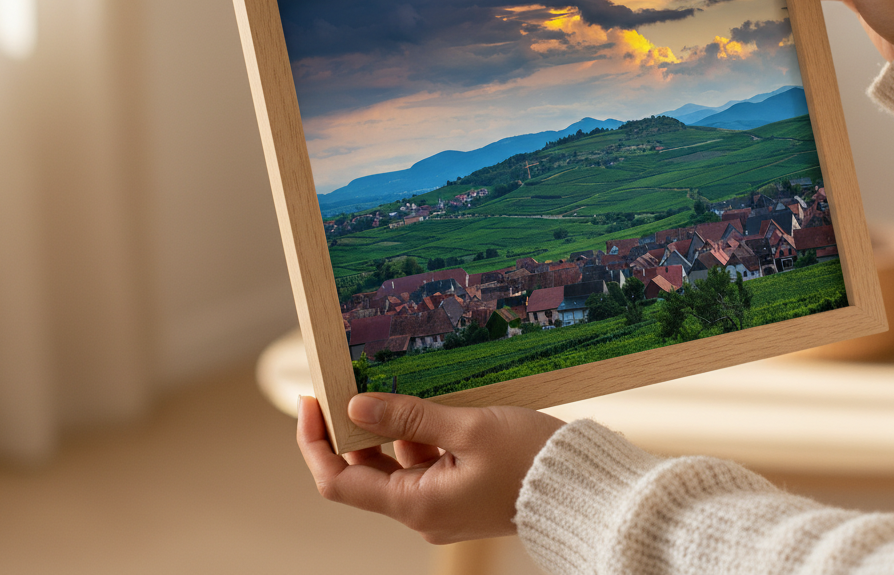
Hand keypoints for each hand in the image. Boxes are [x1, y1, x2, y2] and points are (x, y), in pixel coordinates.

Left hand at [297, 394, 565, 543]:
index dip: (315, 441)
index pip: (337, 480)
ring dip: (390, 429)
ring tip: (397, 384)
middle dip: (352, 429)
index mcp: (415, 504)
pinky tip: (430, 405)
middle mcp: (421, 513)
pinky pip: (424, 466)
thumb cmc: (531, 459)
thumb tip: (355, 406)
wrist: (582, 490)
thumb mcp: (469, 427)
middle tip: (348, 380)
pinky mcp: (459, 497)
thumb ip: (410, 415)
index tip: (311, 399)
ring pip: (395, 465)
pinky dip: (419, 437)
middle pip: (363, 472)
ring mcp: (440, 507)